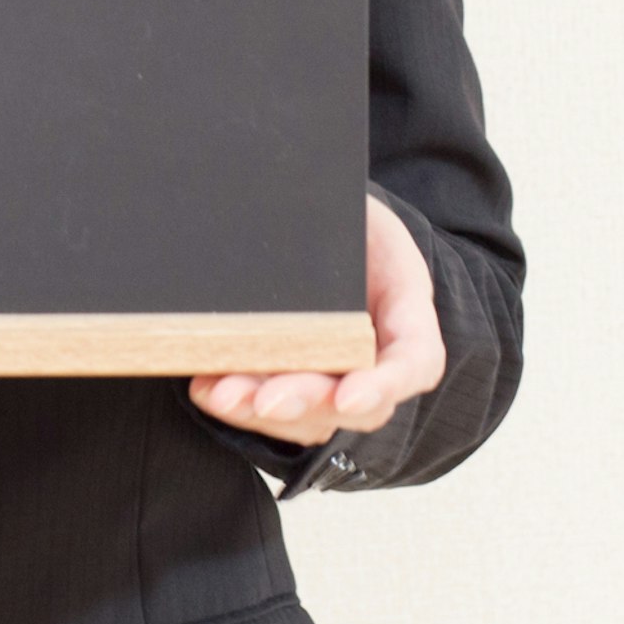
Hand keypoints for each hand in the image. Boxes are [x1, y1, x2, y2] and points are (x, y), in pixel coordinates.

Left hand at [189, 193, 443, 453]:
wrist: (326, 223)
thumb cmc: (345, 215)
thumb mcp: (352, 207)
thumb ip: (329, 226)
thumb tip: (277, 220)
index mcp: (408, 308)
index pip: (416, 361)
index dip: (386, 384)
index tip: (349, 396)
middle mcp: (377, 355)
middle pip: (356, 403)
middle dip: (307, 402)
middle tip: (266, 400)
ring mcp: (337, 377)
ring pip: (310, 416)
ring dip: (262, 411)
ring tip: (222, 395)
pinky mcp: (297, 383)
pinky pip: (273, 410)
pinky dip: (239, 403)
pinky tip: (207, 388)